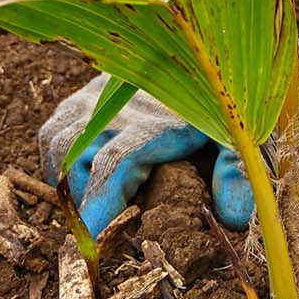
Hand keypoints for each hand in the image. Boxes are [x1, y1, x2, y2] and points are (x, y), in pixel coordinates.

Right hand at [37, 78, 254, 232]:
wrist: (210, 53)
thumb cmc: (226, 102)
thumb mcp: (243, 134)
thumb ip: (240, 170)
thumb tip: (233, 218)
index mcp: (160, 119)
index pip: (116, 163)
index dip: (99, 207)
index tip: (88, 245)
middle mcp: (121, 104)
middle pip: (79, 161)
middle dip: (86, 203)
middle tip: (104, 234)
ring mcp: (98, 96)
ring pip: (59, 145)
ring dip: (70, 182)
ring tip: (97, 205)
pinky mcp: (86, 93)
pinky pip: (54, 131)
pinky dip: (61, 161)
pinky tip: (84, 181)